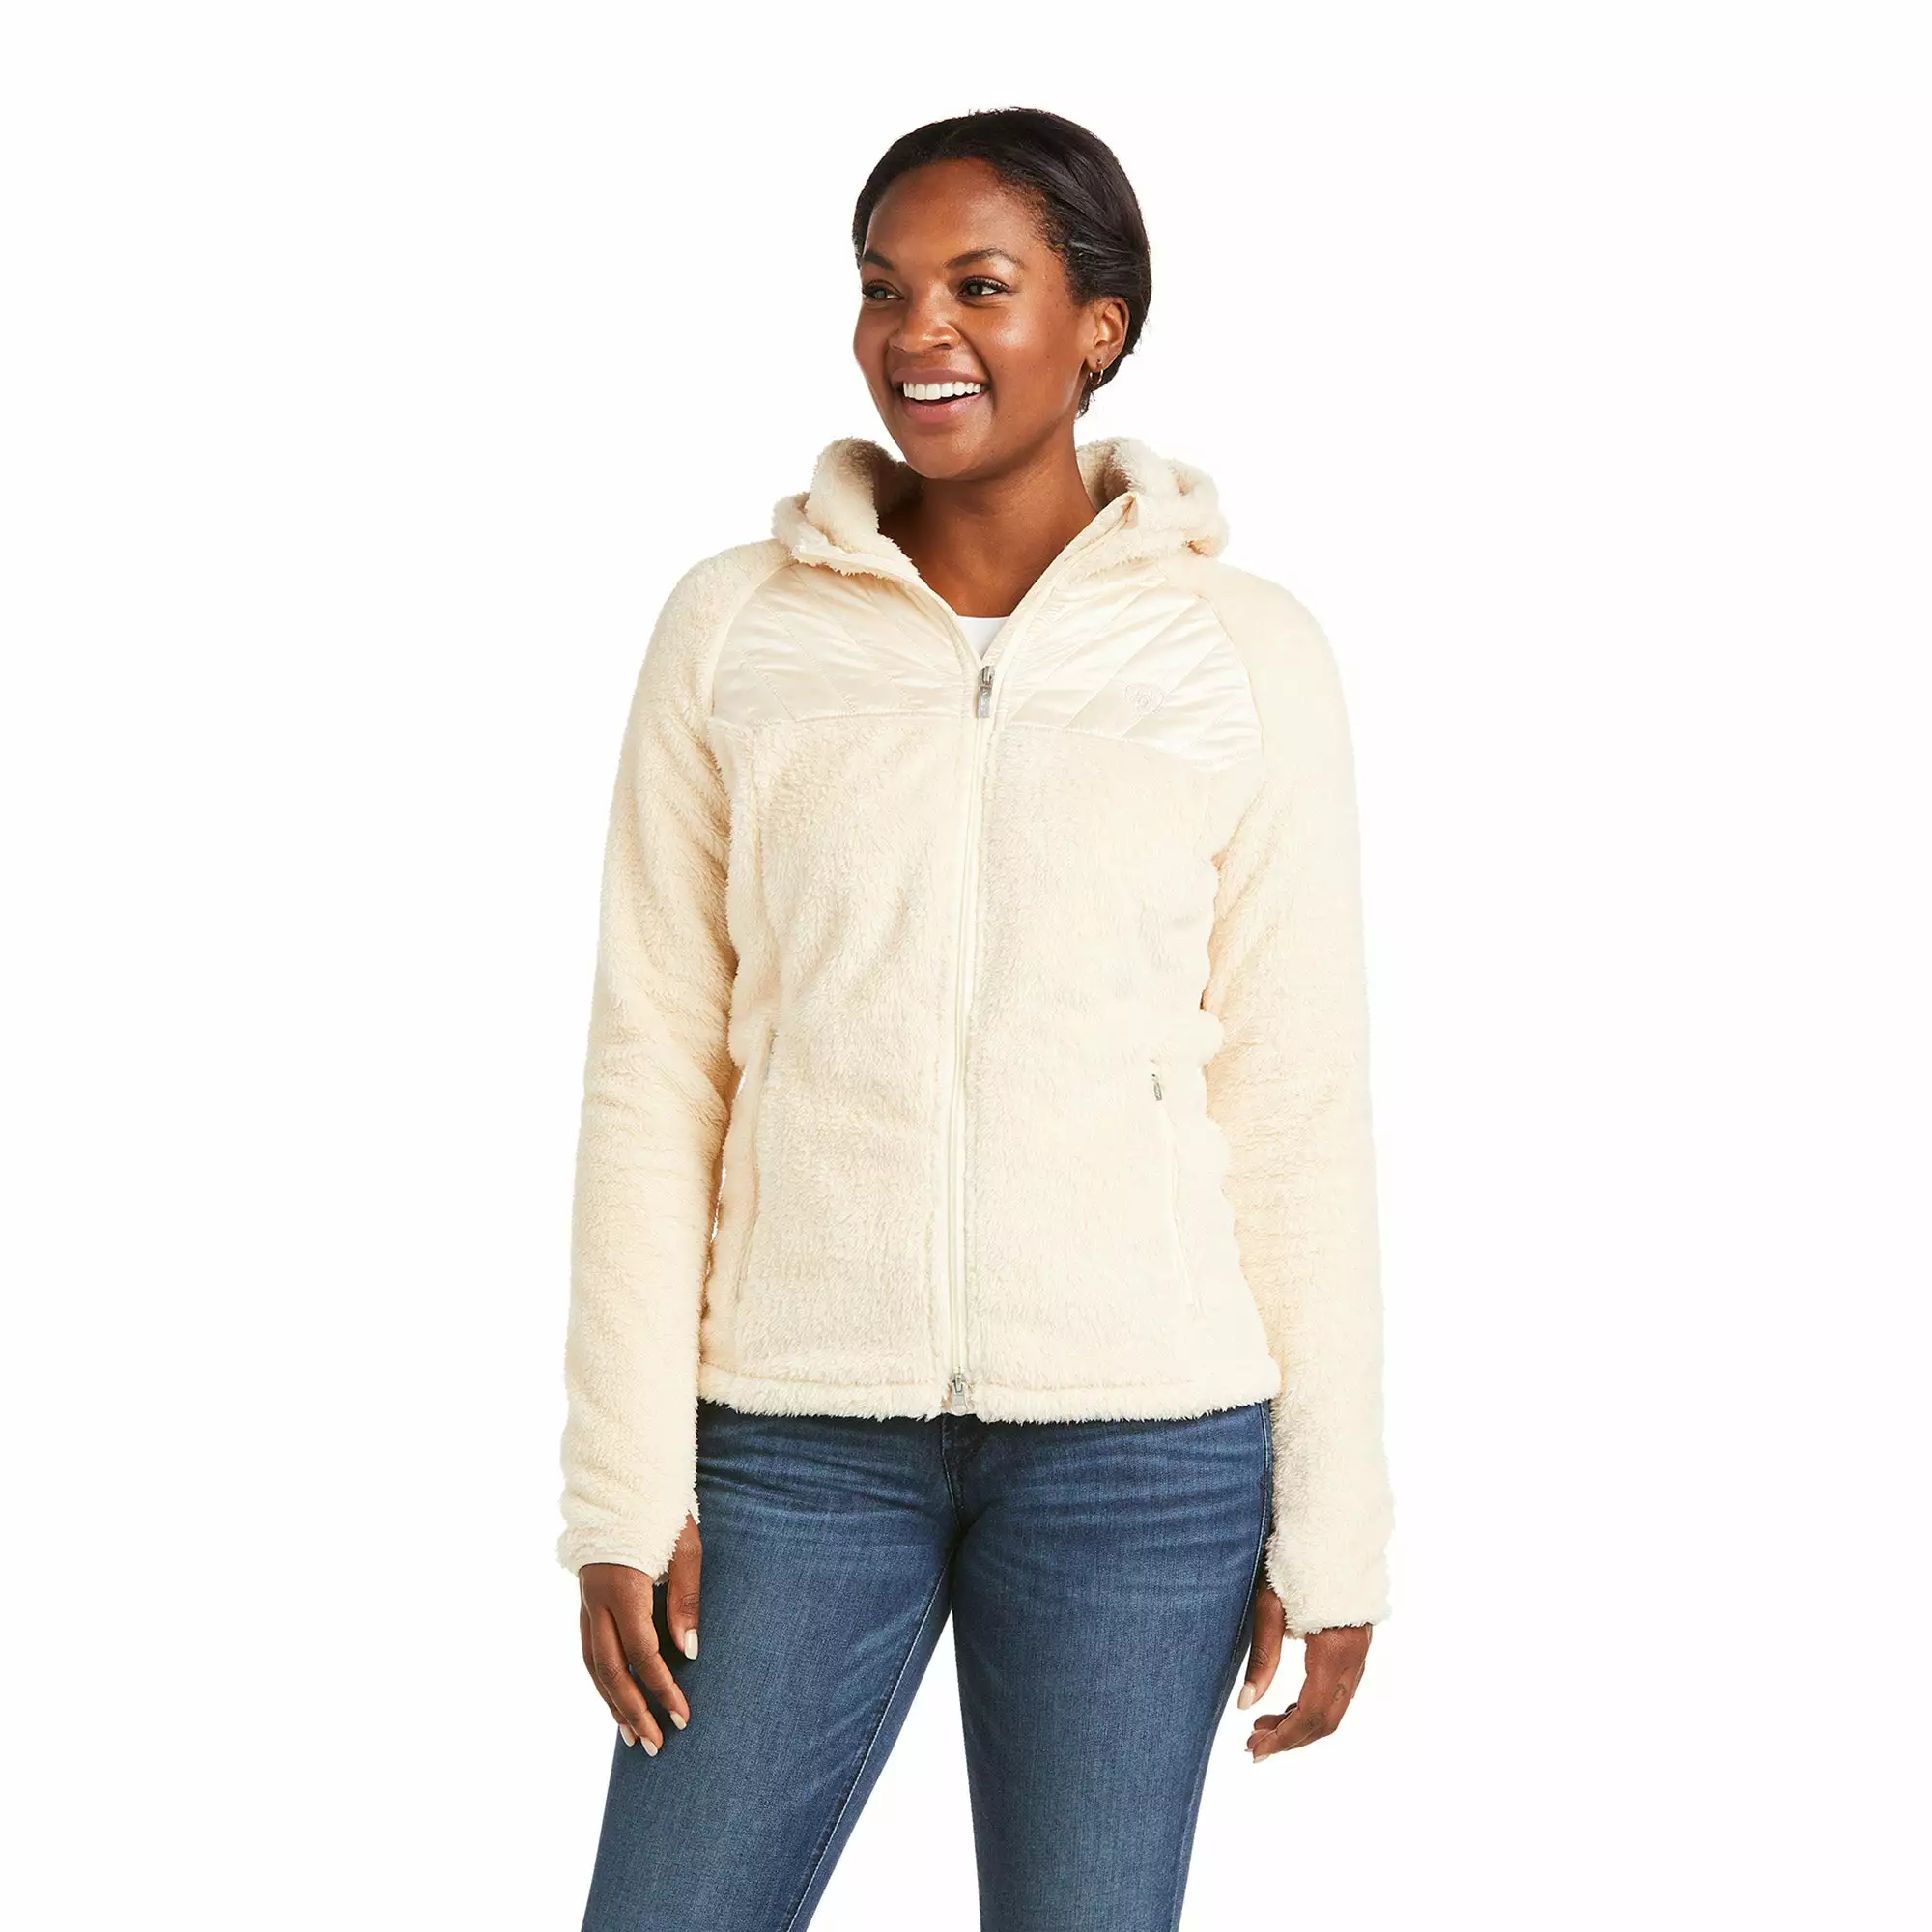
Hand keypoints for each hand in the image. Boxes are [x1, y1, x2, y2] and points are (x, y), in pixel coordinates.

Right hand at [578, 1513, 702, 1753]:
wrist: (622, 1480)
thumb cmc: (663, 1510)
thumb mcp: (685, 1547)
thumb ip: (686, 1599)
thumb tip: (688, 1652)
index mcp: (622, 1586)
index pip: (643, 1653)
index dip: (662, 1688)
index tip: (682, 1717)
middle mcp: (596, 1599)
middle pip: (610, 1670)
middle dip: (633, 1710)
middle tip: (654, 1745)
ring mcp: (585, 1601)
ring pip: (592, 1666)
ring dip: (612, 1703)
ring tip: (632, 1736)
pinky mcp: (585, 1601)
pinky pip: (588, 1651)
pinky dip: (602, 1680)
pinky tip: (616, 1700)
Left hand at [1236, 1580, 1369, 1760]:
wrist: (1332, 1533)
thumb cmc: (1294, 1564)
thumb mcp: (1270, 1608)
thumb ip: (1262, 1659)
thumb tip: (1245, 1706)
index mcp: (1333, 1652)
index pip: (1309, 1715)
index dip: (1283, 1740)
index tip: (1254, 1752)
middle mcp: (1353, 1660)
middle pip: (1325, 1721)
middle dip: (1290, 1739)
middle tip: (1253, 1747)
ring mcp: (1359, 1656)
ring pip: (1333, 1709)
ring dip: (1299, 1725)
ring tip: (1261, 1727)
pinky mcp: (1356, 1649)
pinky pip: (1338, 1692)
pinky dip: (1312, 1707)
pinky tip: (1285, 1707)